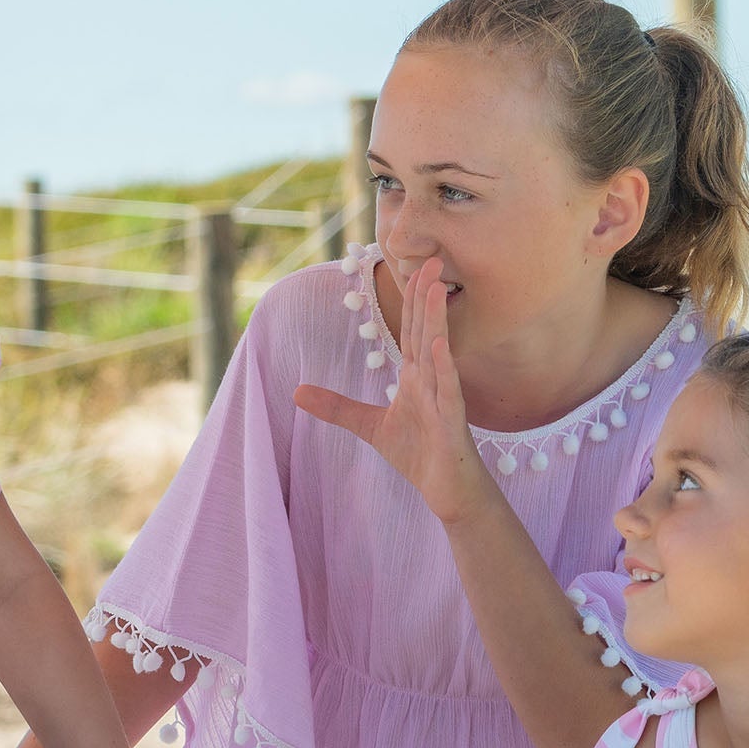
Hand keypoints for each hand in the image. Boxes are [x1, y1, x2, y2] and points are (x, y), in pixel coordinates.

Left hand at [295, 259, 492, 527]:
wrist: (448, 489)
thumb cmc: (419, 454)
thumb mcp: (369, 426)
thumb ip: (336, 407)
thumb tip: (296, 391)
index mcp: (416, 376)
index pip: (412, 329)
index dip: (412, 297)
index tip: (412, 263)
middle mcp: (432, 379)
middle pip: (426, 330)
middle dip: (427, 295)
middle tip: (431, 257)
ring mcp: (443, 398)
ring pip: (438, 353)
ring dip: (436, 320)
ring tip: (435, 288)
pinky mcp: (452, 422)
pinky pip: (447, 391)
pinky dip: (442, 369)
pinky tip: (436, 347)